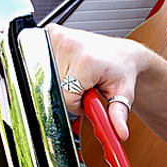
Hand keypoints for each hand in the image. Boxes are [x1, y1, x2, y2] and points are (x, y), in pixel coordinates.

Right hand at [46, 23, 142, 140]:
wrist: (122, 54)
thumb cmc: (121, 71)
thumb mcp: (123, 95)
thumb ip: (118, 115)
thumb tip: (120, 134)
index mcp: (86, 61)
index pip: (67, 98)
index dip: (77, 104)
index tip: (88, 97)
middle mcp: (70, 46)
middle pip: (56, 87)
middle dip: (69, 92)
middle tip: (85, 85)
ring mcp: (58, 37)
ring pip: (48, 77)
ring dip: (62, 81)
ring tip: (79, 76)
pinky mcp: (50, 33)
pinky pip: (44, 62)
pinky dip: (55, 68)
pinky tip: (69, 66)